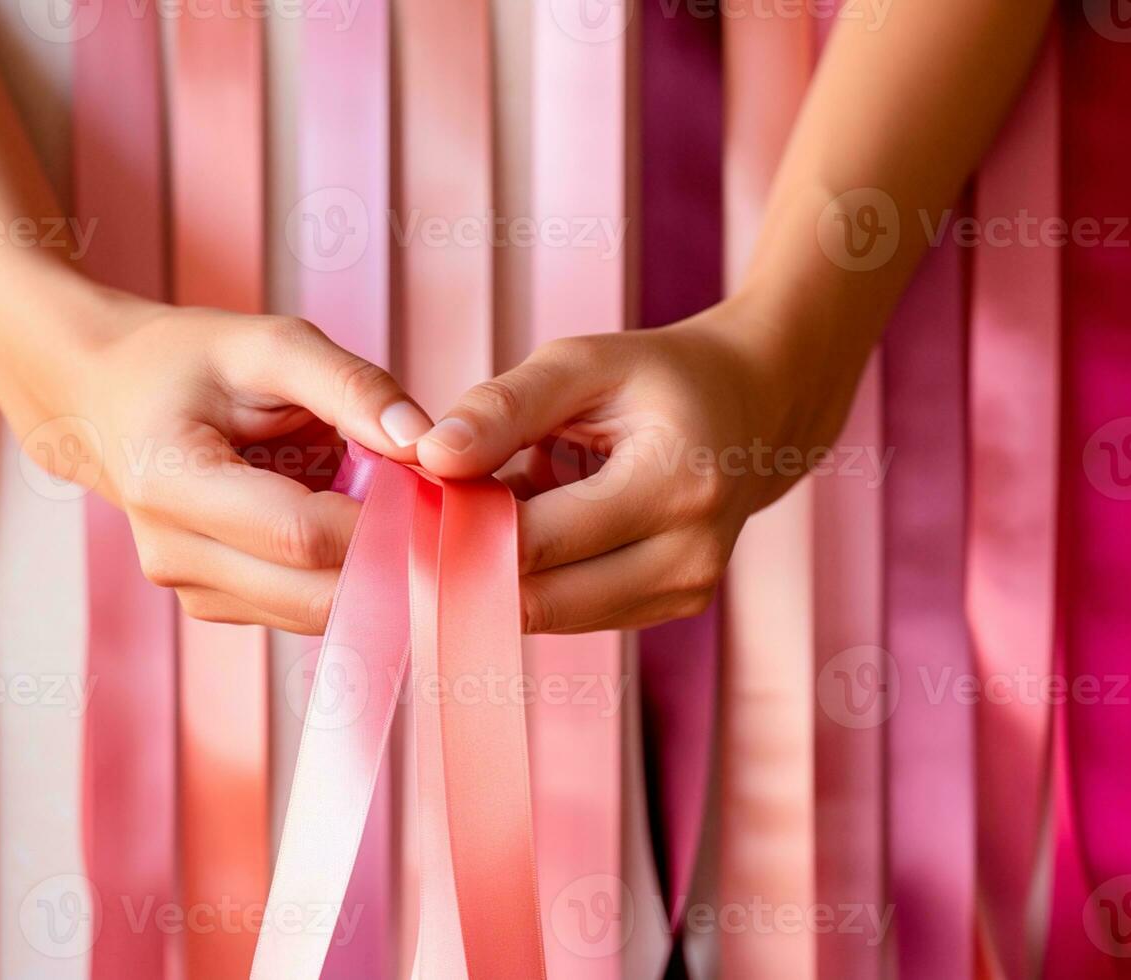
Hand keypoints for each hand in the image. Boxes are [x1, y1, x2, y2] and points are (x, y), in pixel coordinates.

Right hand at [19, 289, 432, 633]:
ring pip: (315, 612)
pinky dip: (344, 578)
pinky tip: (356, 527)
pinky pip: (302, 610)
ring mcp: (190, 589)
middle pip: (313, 591)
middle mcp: (172, 552)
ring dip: (371, 572)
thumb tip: (424, 442)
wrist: (107, 398)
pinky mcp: (214, 604)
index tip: (438, 489)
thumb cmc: (188, 363)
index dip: (380, 522)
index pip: (300, 534)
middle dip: (389, 557)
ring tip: (395, 508)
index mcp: (170, 481)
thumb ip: (349, 385)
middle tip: (437, 508)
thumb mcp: (267, 344)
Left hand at [415, 300, 843, 633]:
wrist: (752, 407)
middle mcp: (688, 555)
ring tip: (490, 509)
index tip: (414, 501)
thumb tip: (431, 457)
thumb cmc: (656, 378)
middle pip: (540, 598)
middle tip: (432, 514)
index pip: (537, 541)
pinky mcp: (669, 609)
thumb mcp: (580, 364)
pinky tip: (528, 530)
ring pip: (549, 617)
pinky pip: (572, 614)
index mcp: (674, 484)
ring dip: (502, 574)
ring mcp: (685, 593)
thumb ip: (503, 408)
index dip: (461, 528)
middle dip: (472, 562)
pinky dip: (536, 580)